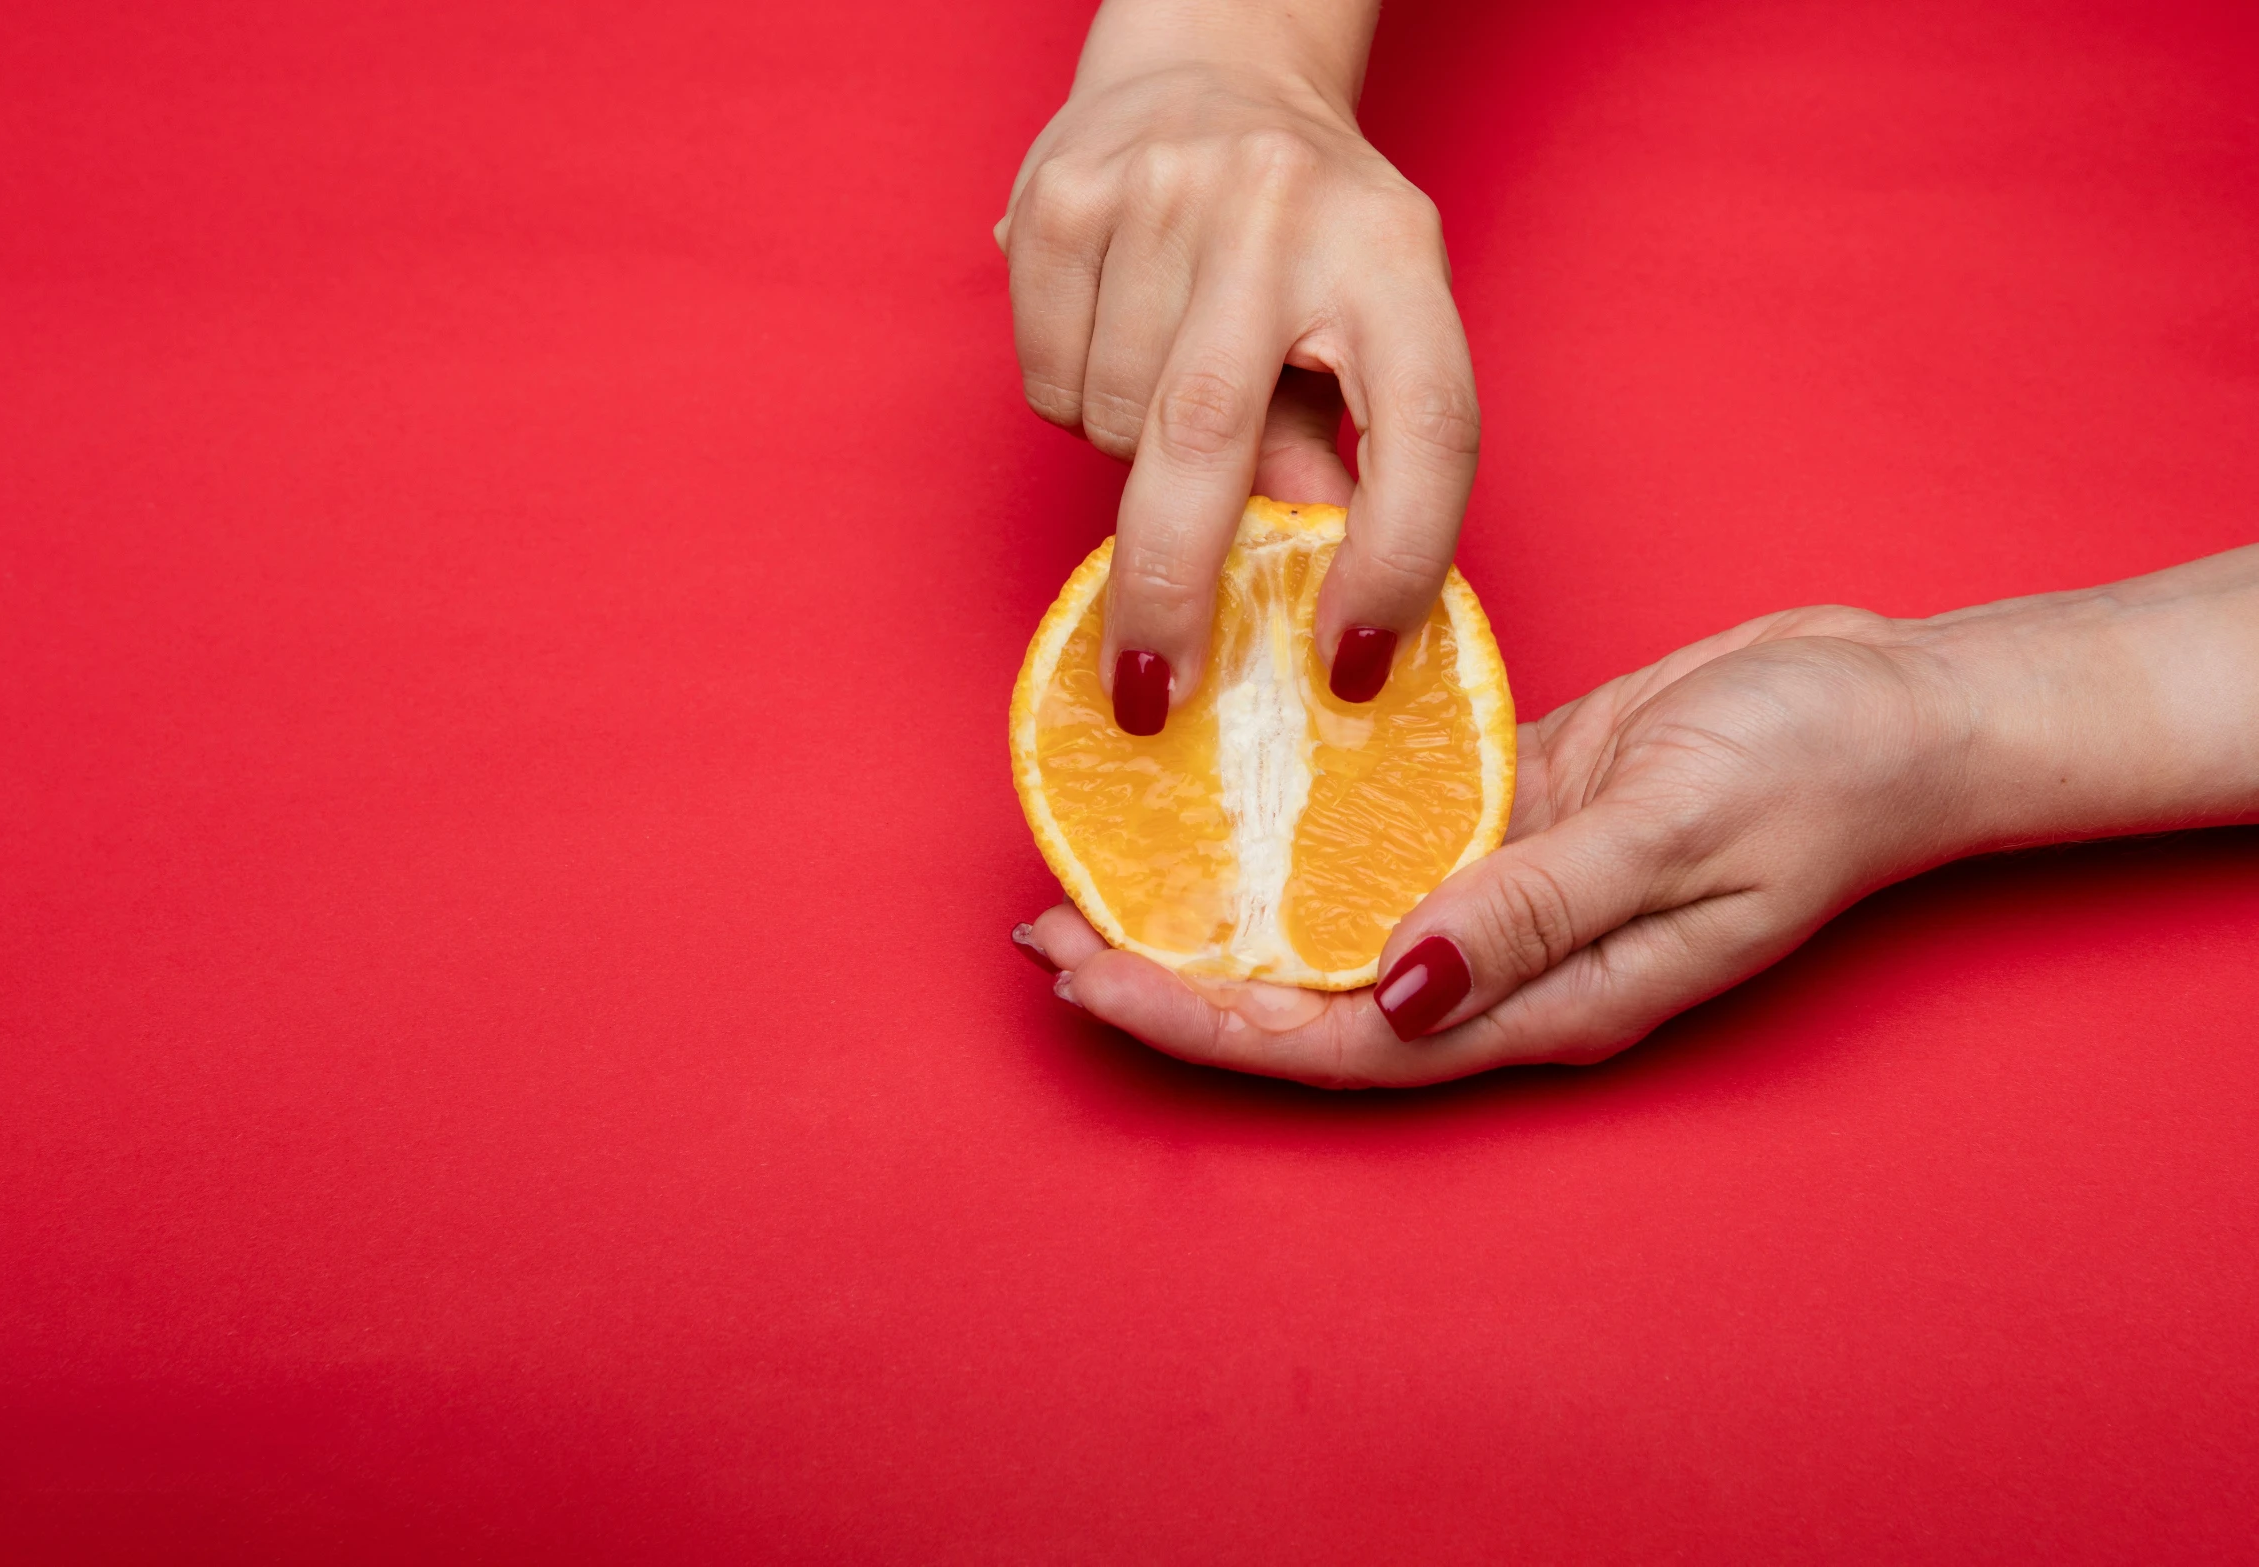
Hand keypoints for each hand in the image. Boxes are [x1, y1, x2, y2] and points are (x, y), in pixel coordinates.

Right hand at [998, 1, 1478, 724]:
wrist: (1214, 61)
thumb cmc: (1310, 232)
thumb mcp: (1370, 325)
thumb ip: (1346, 459)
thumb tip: (1313, 606)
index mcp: (1394, 252)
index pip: (1425, 429)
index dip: (1395, 563)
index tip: (1350, 668)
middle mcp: (1281, 209)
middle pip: (1211, 442)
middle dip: (1175, 588)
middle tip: (1157, 691)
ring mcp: (1160, 194)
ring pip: (1115, 426)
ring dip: (1131, 459)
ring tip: (1167, 381)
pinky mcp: (1059, 199)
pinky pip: (1048, 384)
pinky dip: (1071, 399)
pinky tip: (1111, 335)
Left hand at [1016, 606, 1978, 1086]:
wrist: (1894, 708)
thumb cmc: (1813, 768)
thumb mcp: (1677, 828)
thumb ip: (1538, 909)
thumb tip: (1397, 985)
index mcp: (1545, 1001)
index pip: (1342, 1041)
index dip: (1208, 1019)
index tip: (1090, 978)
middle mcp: (1505, 968)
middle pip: (1309, 1003)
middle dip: (1173, 982)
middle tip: (1044, 937)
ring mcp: (1501, 898)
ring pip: (1329, 931)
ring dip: (1216, 917)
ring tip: (1098, 884)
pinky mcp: (1506, 821)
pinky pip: (1374, 848)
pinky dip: (1287, 842)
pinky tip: (1218, 816)